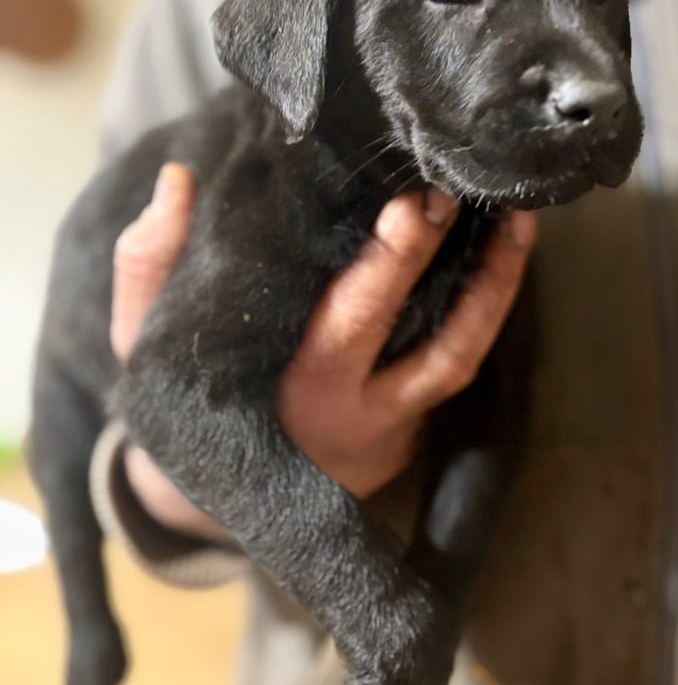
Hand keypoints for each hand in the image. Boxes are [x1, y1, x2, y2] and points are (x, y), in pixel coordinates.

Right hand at [114, 164, 536, 535]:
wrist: (222, 503)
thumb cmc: (188, 402)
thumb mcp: (148, 341)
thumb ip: (152, 264)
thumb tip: (179, 181)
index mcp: (297, 390)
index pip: (352, 321)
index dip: (391, 263)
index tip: (415, 203)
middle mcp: (360, 414)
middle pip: (434, 343)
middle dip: (464, 268)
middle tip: (473, 193)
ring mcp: (394, 425)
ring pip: (464, 360)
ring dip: (499, 291)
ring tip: (521, 224)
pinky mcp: (409, 426)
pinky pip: (456, 366)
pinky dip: (482, 312)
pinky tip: (496, 255)